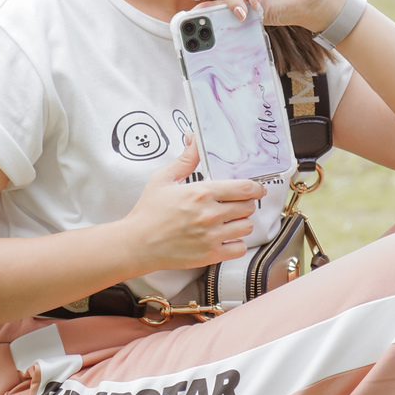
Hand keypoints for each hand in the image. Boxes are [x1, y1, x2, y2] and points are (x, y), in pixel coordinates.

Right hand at [123, 137, 265, 270]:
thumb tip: (194, 139)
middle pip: (248, 207)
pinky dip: (237, 243)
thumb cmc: (149, 211)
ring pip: (247, 227)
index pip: (244, 188)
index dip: (256, 187)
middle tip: (238, 203)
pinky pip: (239, 249)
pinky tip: (227, 238)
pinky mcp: (210, 255)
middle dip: (247, 203)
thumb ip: (185, 159)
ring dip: (242, 222)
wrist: (137, 243)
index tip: (257, 188)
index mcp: (202, 192)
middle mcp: (210, 214)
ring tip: (232, 220)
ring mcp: (212, 236)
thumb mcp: (164, 179)